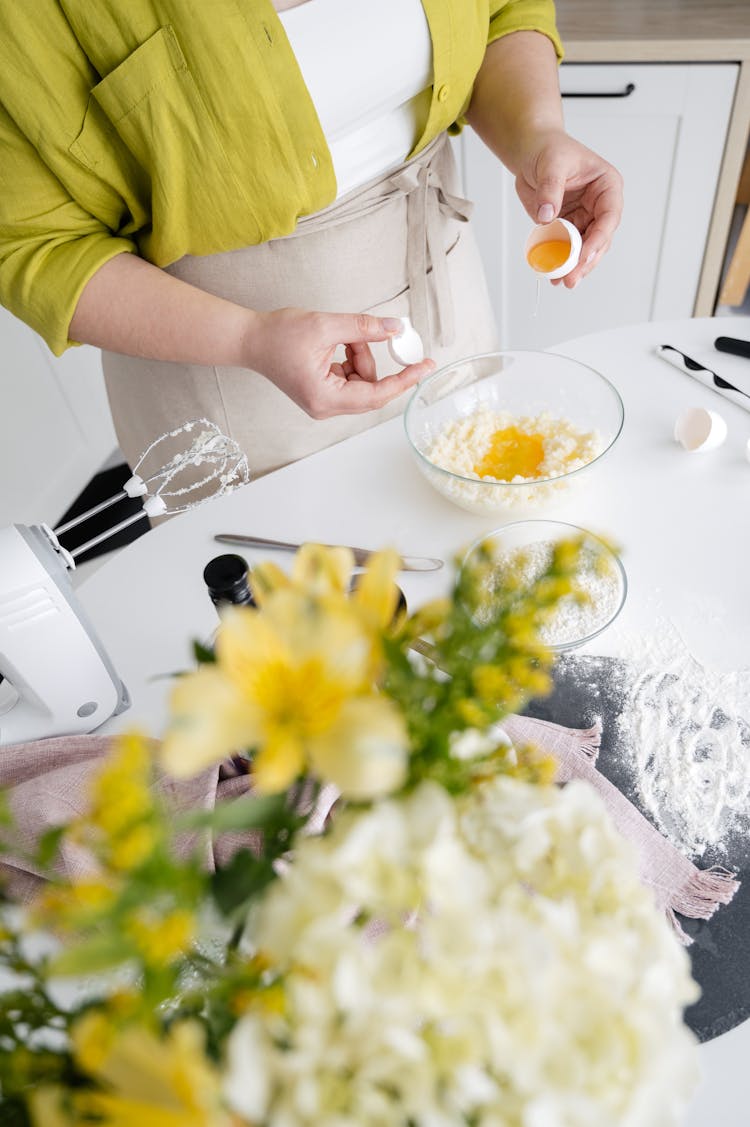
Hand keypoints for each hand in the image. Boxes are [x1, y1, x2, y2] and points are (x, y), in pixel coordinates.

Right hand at [244, 308, 434, 418]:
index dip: (404, 380)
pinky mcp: (323, 394)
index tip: (426, 366)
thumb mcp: (325, 325)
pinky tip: (334, 345)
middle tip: (364, 333)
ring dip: (359, 357)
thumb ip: (364, 328)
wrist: (250, 341)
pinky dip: (350, 360)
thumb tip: (395, 329)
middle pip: (371, 389)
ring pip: (362, 382)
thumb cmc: (278, 335)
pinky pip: (350, 380)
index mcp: (325, 398)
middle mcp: (326, 407)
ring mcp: (324, 403)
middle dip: (370, 359)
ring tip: (340, 337)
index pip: (377, 394)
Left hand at [513, 129, 623, 288]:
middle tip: (571, 279)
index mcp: (606, 187)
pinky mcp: (567, 227)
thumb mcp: (552, 164)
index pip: (609, 217)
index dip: (598, 240)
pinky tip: (551, 273)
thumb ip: (550, 190)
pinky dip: (559, 261)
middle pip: (599, 240)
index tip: (584, 257)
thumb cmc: (549, 149)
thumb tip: (547, 217)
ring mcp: (584, 218)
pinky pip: (566, 248)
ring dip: (573, 267)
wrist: (532, 151)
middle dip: (585, 261)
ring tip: (560, 281)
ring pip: (584, 249)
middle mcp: (599, 206)